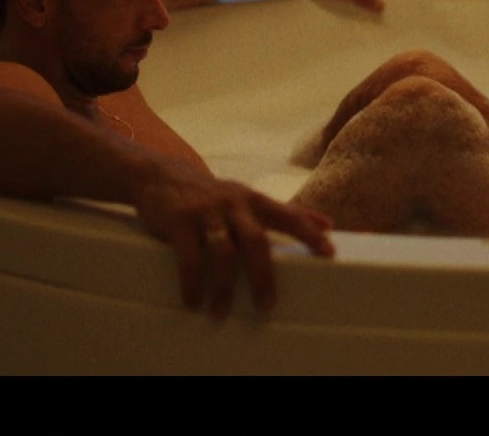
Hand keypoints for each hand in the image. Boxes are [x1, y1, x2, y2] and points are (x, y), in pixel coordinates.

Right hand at [128, 158, 334, 316]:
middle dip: (263, 275)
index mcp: (254, 201)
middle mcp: (234, 204)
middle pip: (256, 241)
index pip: (288, 215)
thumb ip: (285, 212)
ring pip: (224, 253)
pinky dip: (193, 283)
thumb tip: (327, 224)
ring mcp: (206, 212)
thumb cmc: (212, 195)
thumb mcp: (248, 197)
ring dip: (223, 287)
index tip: (329, 253)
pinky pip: (190, 257)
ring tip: (220, 312)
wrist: (159, 175)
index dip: (309, 232)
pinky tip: (193, 302)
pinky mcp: (180, 221)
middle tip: (266, 306)